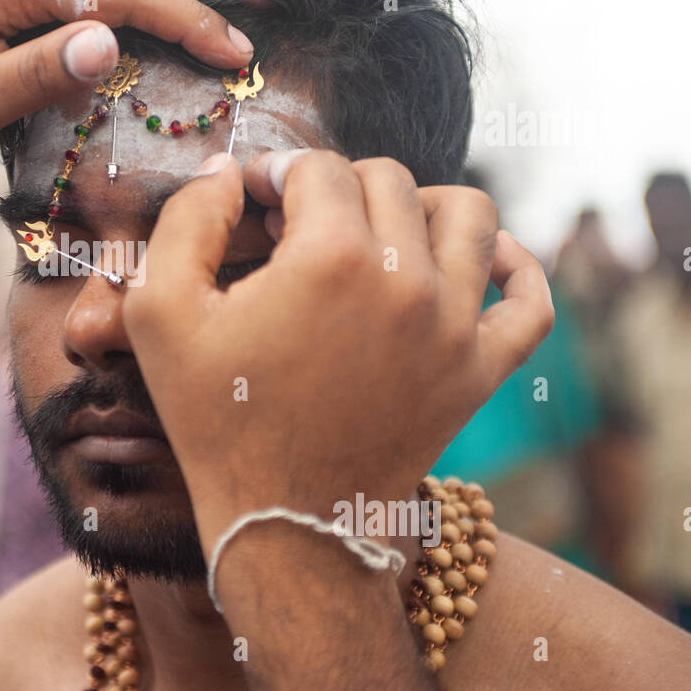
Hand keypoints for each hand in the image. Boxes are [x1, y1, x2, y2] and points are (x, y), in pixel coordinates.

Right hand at [122, 150, 554, 552]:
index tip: (251, 204)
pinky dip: (515, 266)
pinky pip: (531, 299)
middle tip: (297, 227)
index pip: (316, 168)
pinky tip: (477, 261)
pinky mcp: (481, 372)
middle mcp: (408, 280)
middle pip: (388, 179)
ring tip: (377, 232)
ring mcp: (455, 327)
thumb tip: (229, 170)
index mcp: (331, 257)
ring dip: (420, 205)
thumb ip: (187, 219)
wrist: (285, 523)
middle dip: (336, 187)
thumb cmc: (214, 417)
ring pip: (469, 214)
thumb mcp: (159, 313)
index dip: (274, 174)